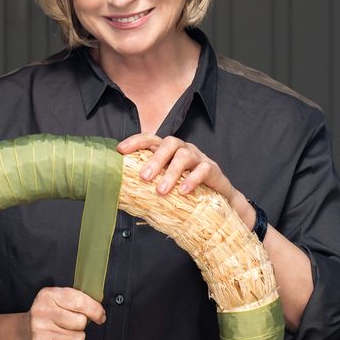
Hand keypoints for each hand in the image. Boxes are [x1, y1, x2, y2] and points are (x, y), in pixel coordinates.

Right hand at [20, 287, 105, 339]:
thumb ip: (78, 299)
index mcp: (48, 295)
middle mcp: (42, 312)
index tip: (100, 315)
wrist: (24, 333)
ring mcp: (41, 331)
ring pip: (77, 338)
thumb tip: (100, 305)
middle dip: (81, 324)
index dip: (95, 310)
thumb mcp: (58, 298)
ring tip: (64, 332)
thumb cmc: (46, 314)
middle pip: (80, 322)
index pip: (79, 301)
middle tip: (73, 323)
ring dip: (75, 337)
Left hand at [117, 133, 252, 224]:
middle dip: (155, 160)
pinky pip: (203, 169)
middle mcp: (182, 149)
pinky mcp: (212, 169)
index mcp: (168, 152)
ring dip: (171, 172)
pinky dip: (192, 179)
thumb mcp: (167, 188)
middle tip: (144, 178)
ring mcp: (198, 157)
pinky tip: (183, 191)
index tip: (121, 150)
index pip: (151, 140)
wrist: (218, 200)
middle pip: (169, 143)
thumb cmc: (187, 192)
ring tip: (162, 191)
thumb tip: (124, 199)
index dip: (135, 141)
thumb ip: (149, 189)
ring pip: (184, 155)